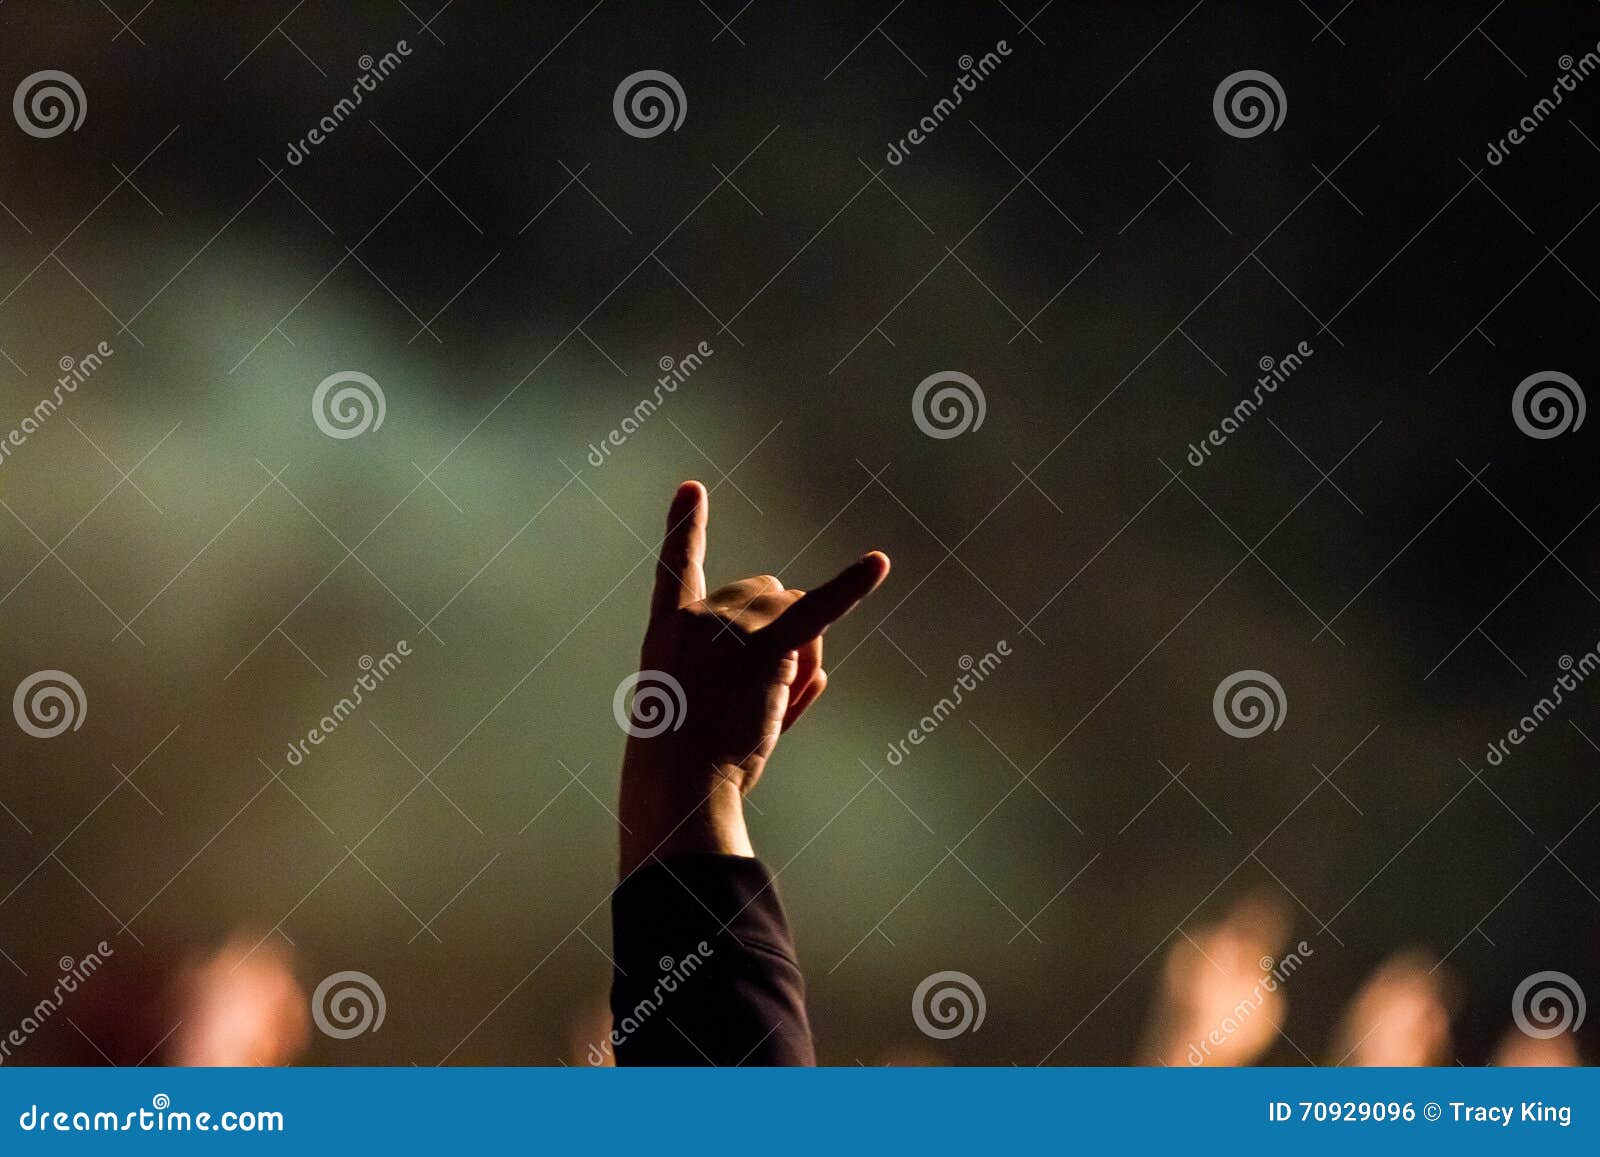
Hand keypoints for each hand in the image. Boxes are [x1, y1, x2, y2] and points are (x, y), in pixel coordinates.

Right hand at [618, 481, 889, 875]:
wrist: (677, 786)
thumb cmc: (683, 767)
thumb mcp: (701, 714)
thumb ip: (753, 679)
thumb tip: (819, 669)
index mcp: (668, 632)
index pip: (676, 569)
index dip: (686, 527)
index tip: (692, 489)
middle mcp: (699, 616)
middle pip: (764, 593)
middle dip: (779, 630)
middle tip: (763, 694)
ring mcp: (731, 626)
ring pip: (795, 610)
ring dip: (801, 649)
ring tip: (771, 703)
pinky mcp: (766, 647)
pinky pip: (818, 610)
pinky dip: (852, 587)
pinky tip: (879, 564)